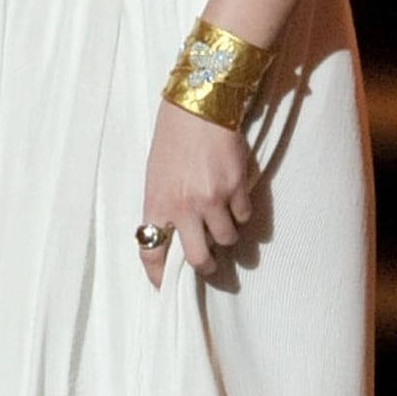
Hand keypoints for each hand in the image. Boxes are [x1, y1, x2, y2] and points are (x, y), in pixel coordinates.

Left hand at [136, 100, 252, 285]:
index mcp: (156, 204)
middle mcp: (183, 208)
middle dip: (206, 266)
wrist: (197, 108)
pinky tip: (235, 194)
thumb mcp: (156, 176)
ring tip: (223, 215)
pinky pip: (244, 216)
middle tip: (210, 263)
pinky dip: (242, 211)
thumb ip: (164, 208)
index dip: (158, 276)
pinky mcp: (236, 188)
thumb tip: (175, 237)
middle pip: (198, 260)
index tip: (163, 287)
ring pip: (227, 240)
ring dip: (227, 233)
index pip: (152, 252)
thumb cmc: (173, 140)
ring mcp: (211, 200)